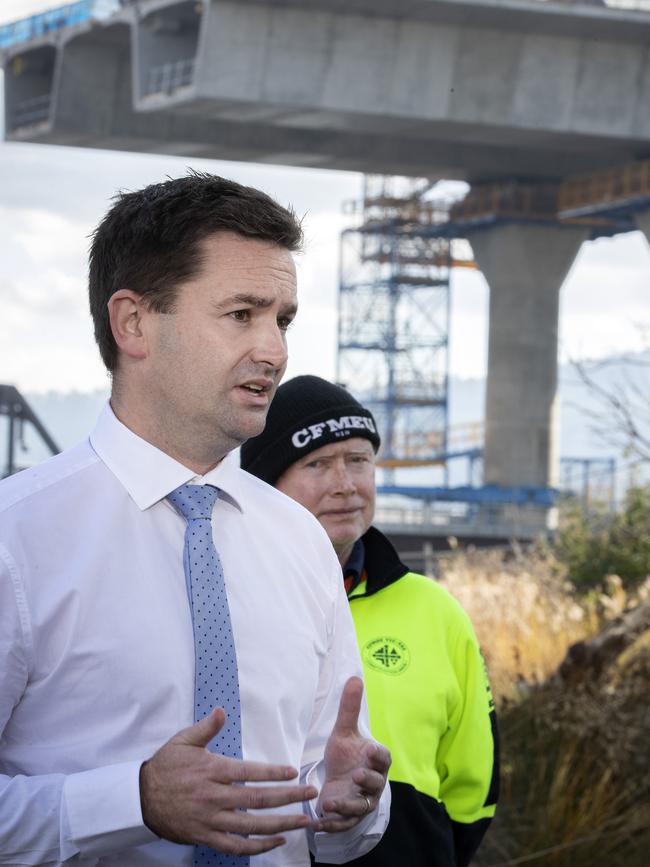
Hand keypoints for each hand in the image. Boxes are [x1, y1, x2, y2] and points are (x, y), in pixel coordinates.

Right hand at [140, 708, 317, 856]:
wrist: (140, 798)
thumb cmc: (165, 767)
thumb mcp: (183, 741)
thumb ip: (206, 727)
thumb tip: (222, 711)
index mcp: (213, 770)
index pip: (250, 772)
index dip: (274, 772)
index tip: (293, 772)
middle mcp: (215, 797)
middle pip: (258, 799)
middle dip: (288, 797)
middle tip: (310, 793)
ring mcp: (211, 820)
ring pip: (252, 826)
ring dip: (281, 824)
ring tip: (303, 821)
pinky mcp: (206, 837)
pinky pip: (236, 847)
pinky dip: (258, 848)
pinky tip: (276, 842)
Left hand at [314, 676, 390, 833]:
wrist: (338, 780)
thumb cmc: (345, 755)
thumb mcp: (343, 731)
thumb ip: (349, 708)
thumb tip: (355, 677)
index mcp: (376, 760)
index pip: (383, 758)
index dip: (378, 756)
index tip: (370, 750)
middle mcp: (374, 782)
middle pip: (376, 784)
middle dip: (367, 781)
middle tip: (357, 775)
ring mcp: (363, 801)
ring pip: (360, 806)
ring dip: (347, 806)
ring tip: (330, 803)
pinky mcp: (349, 817)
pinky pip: (345, 823)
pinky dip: (333, 824)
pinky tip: (319, 822)